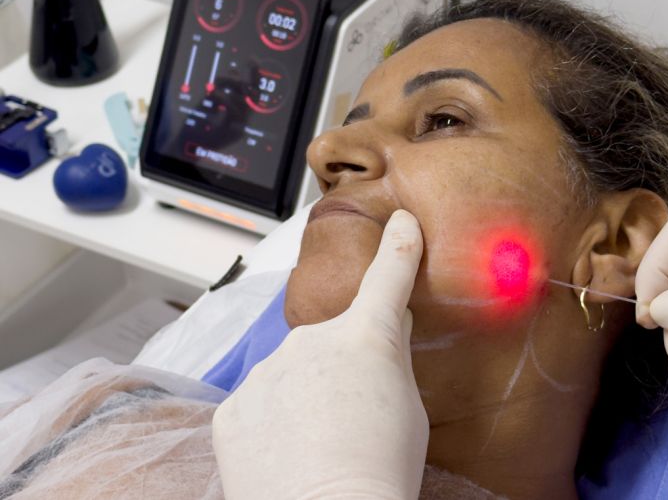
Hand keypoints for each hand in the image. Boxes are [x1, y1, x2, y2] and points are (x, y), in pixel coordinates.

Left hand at [212, 210, 428, 498]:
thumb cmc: (381, 470)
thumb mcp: (409, 409)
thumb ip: (391, 360)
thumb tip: (388, 328)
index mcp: (366, 337)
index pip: (388, 279)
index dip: (398, 247)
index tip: (400, 223)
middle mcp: (311, 341)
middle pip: (329, 344)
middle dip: (339, 369)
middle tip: (352, 416)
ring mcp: (266, 372)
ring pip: (289, 375)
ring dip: (302, 397)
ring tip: (318, 443)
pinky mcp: (232, 407)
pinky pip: (257, 404)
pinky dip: (271, 423)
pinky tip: (287, 453)